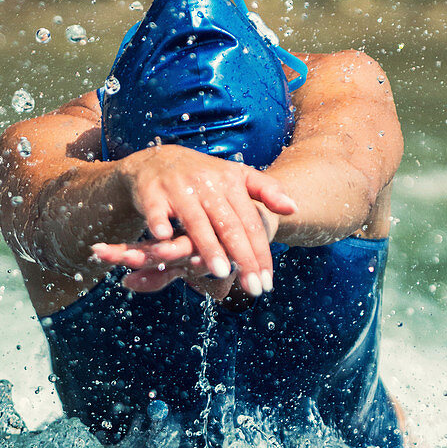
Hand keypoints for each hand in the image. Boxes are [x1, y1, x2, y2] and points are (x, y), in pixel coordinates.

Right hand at [99, 146, 294, 296]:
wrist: (160, 159)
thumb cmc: (205, 177)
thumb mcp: (238, 177)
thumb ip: (267, 191)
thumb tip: (294, 208)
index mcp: (231, 183)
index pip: (250, 224)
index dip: (260, 254)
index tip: (267, 282)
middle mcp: (208, 184)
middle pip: (229, 226)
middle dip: (242, 258)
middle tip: (253, 288)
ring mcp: (179, 187)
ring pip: (196, 220)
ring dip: (208, 246)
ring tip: (221, 272)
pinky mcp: (152, 191)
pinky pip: (156, 209)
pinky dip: (159, 221)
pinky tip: (164, 238)